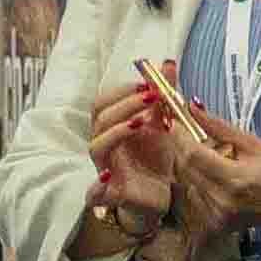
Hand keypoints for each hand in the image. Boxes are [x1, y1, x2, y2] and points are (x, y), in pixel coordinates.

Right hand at [81, 78, 187, 253]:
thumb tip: (167, 62)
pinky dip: (96, 187)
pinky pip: (94, 193)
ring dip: (117, 132)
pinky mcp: (111, 195)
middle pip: (100, 120)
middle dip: (125, 105)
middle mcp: (105, 146)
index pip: (104, 102)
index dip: (122, 91)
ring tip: (141, 123)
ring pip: (97, 147)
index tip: (147, 84)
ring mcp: (105, 169)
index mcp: (113, 128)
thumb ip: (164, 95)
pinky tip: (108, 178)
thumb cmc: (155, 160)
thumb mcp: (163, 125)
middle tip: (151, 96)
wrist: (159, 197)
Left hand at [161, 97, 260, 242]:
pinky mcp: (216, 224)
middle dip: (186, 148)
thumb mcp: (253, 143)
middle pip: (184, 168)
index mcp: (234, 179)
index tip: (176, 122)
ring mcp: (218, 216)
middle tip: (202, 138)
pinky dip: (200, 183)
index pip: (191, 154)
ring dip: (194, 166)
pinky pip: (195, 197)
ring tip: (221, 162)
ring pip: (187, 182)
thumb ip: (219, 127)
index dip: (180, 135)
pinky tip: (220, 179)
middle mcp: (222, 201)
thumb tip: (193, 108)